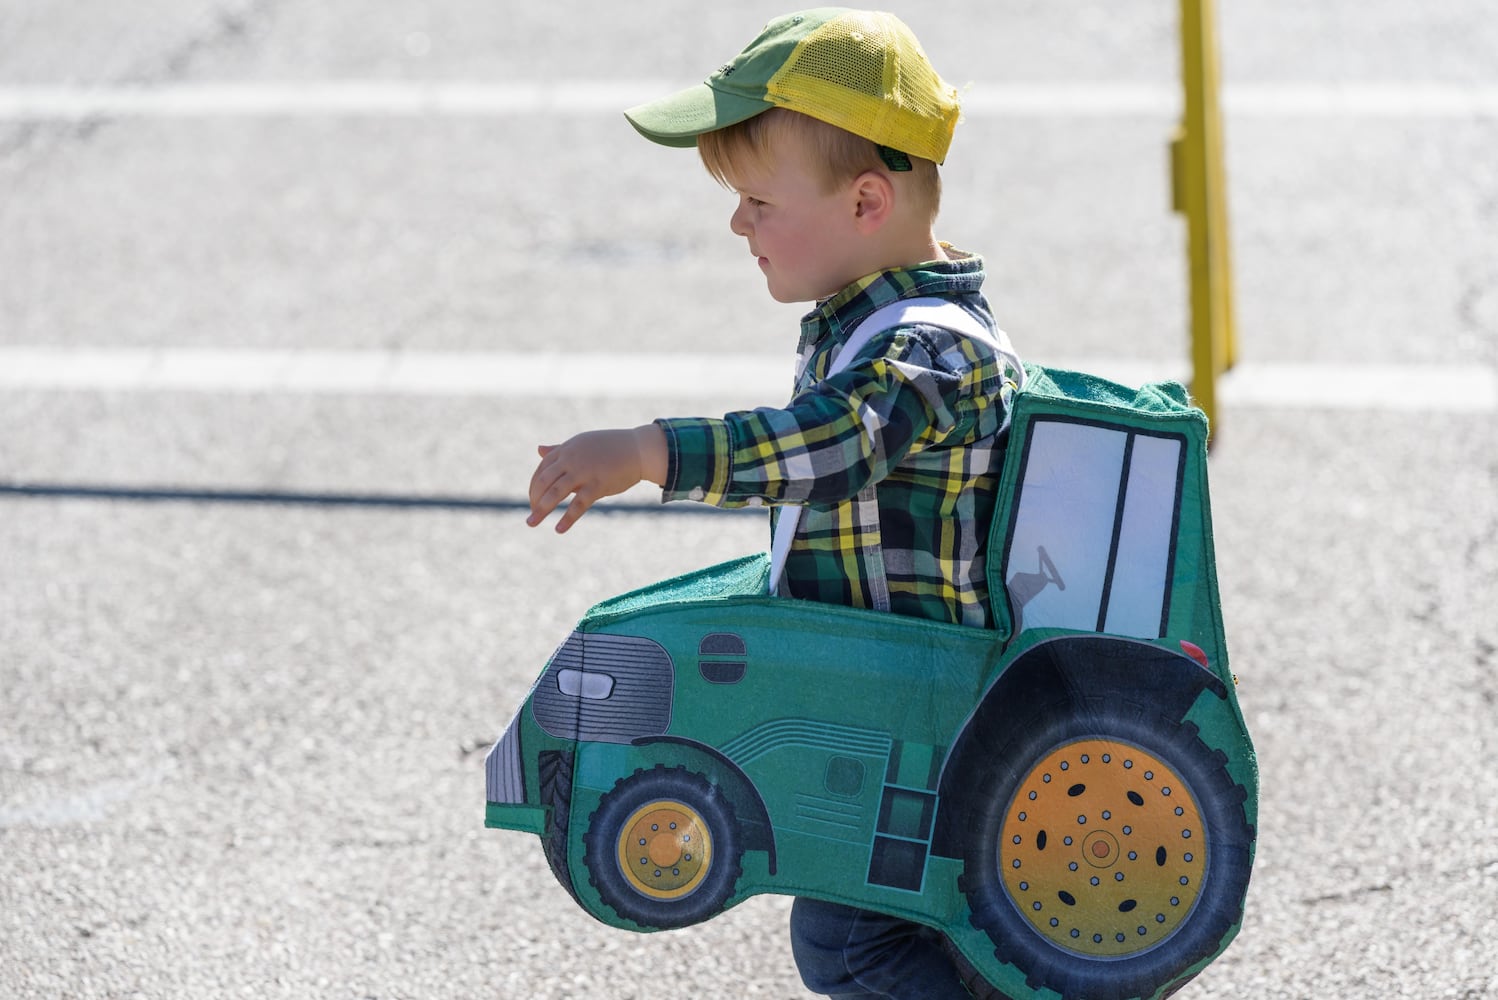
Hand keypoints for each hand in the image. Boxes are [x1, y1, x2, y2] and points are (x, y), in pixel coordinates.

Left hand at [526, 425, 667, 533]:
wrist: (638, 449)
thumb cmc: (610, 448)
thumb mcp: (582, 444)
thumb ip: (559, 449)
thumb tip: (538, 449)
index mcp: (567, 449)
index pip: (542, 468)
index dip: (534, 486)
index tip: (533, 499)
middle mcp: (571, 459)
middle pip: (543, 481)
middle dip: (534, 499)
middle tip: (532, 514)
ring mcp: (584, 472)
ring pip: (555, 493)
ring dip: (541, 510)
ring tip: (531, 523)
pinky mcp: (598, 485)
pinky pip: (578, 505)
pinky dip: (567, 518)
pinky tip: (558, 529)